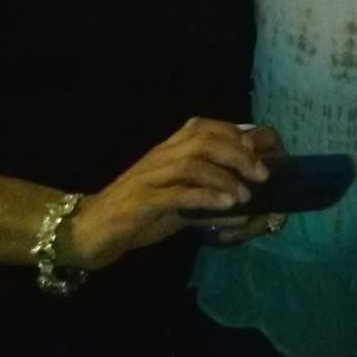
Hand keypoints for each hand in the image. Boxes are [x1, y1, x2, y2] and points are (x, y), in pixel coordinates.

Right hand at [63, 117, 273, 269]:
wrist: (94, 228)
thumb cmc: (141, 210)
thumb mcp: (178, 196)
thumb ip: (206, 189)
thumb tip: (246, 193)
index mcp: (170, 148)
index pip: (207, 127)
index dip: (237, 136)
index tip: (259, 153)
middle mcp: (161, 155)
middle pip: (205, 140)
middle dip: (239, 155)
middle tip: (262, 175)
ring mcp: (150, 176)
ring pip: (193, 163)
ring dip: (225, 177)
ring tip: (245, 195)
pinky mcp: (142, 200)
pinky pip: (177, 193)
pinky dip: (206, 198)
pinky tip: (226, 206)